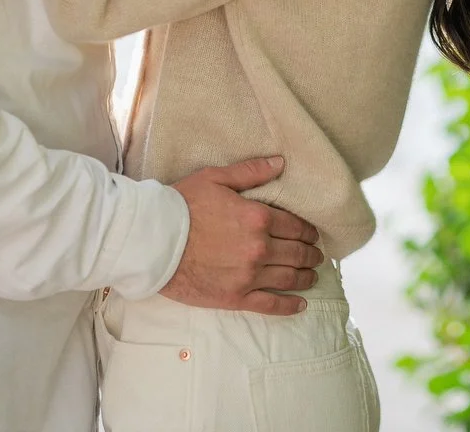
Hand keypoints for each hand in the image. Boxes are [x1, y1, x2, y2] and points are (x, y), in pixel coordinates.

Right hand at [158, 155, 323, 315]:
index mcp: (258, 218)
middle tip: (317, 256)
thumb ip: (251, 172)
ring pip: (288, 278)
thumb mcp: (216, 178)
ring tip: (312, 276)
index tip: (313, 235)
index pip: (295, 226)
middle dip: (310, 254)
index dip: (308, 231)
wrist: (152, 241)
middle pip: (296, 253)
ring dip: (305, 277)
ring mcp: (248, 276)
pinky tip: (301, 305)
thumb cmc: (181, 205)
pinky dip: (289, 305)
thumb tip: (280, 163)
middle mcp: (259, 248)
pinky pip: (270, 304)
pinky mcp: (234, 297)